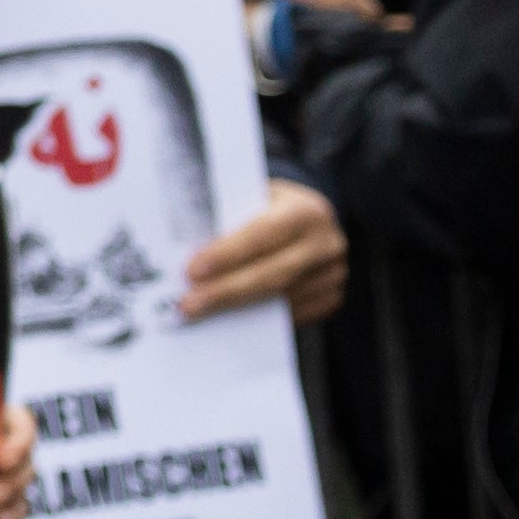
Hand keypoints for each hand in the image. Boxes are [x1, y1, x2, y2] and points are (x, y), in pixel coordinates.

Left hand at [179, 181, 348, 324]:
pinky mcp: (331, 297)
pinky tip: (229, 320)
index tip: (193, 272)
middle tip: (189, 305)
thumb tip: (185, 251)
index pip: (263, 234)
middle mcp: (326, 243)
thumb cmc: (267, 207)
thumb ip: (229, 219)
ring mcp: (333, 274)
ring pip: (281, 300)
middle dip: (226, 292)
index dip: (227, 254)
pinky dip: (258, 319)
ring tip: (200, 314)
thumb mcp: (251, 198)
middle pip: (272, 274)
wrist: (307, 217)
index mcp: (306, 210)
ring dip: (237, 310)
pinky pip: (293, 316)